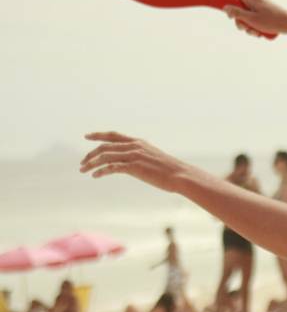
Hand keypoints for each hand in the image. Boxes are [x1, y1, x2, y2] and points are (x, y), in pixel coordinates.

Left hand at [79, 132, 193, 193]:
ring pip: (105, 156)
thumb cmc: (168, 170)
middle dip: (90, 153)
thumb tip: (131, 163)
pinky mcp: (134, 166)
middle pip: (105, 146)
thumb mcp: (152, 158)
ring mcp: (133, 155)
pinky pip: (111, 167)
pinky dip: (101, 171)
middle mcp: (134, 146)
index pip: (114, 135)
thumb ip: (140, 157)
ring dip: (91, 163)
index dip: (99, 135)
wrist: (179, 175)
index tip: (87, 136)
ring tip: (83, 170)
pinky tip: (95, 175)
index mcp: (138, 142)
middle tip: (82, 162)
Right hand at [223, 0, 286, 37]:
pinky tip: (261, 32)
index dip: (231, 11)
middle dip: (242, 23)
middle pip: (239, 11)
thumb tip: (224, 7)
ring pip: (246, 18)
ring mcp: (259, 6)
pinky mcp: (263, 13)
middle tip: (248, 29)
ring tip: (257, 32)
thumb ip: (236, 13)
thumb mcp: (250, 18)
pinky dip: (255, 27)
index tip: (233, 19)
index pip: (233, 0)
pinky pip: (254, 20)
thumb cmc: (271, 20)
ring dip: (250, 28)